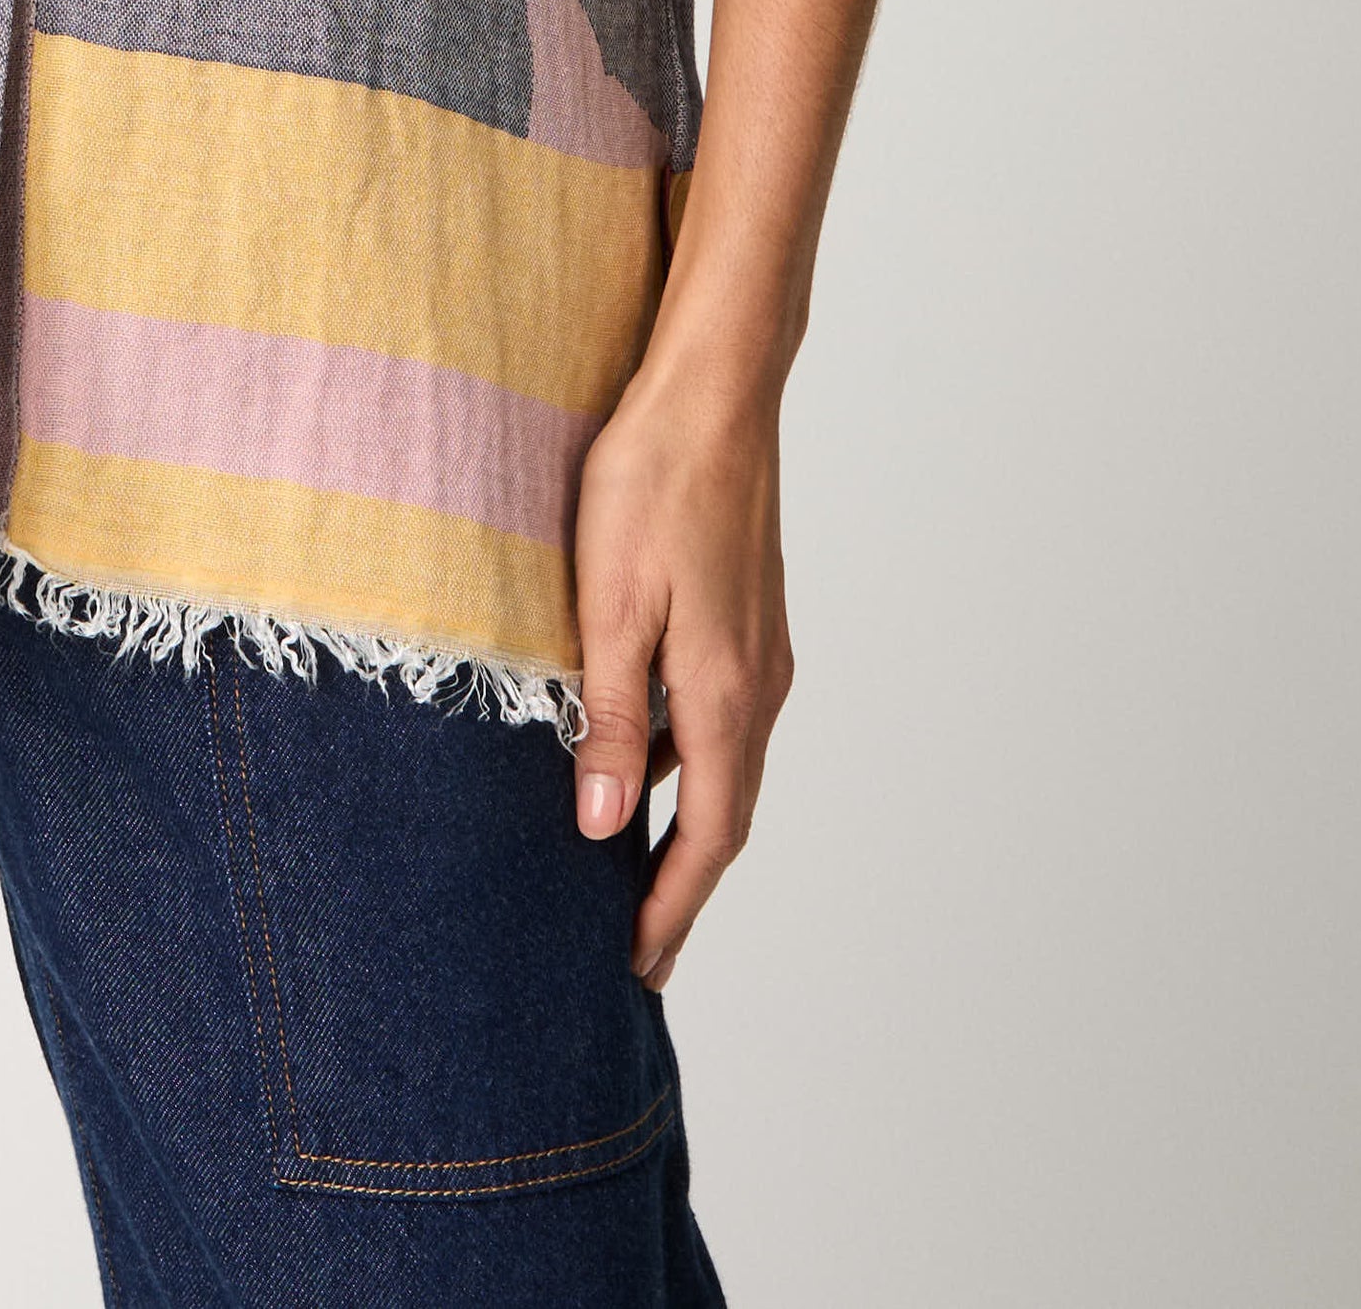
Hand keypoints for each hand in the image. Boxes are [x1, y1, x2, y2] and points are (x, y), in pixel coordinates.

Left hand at [567, 374, 794, 989]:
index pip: (707, 835)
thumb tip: (599, 826)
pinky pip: (719, 717)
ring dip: (684, 825)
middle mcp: (759, 684)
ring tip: (629, 871)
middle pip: (725, 813)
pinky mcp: (748, 618)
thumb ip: (605, 718)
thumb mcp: (610, 606)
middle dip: (682, 885)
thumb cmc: (652, 483)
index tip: (640, 968)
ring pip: (724, 765)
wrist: (714, 392)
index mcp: (726, 694)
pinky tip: (636, 758)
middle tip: (639, 949)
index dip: (672, 907)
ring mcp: (760, 650)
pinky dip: (684, 762)